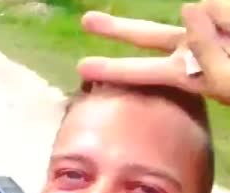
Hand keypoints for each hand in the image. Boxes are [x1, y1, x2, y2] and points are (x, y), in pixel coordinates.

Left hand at [77, 0, 229, 104]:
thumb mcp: (229, 80)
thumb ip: (210, 53)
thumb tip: (189, 6)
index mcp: (192, 75)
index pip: (146, 71)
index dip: (115, 69)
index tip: (82, 68)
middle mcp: (195, 51)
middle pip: (150, 37)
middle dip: (118, 29)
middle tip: (86, 21)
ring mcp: (209, 30)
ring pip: (186, 15)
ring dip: (141, 22)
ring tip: (106, 20)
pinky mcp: (218, 15)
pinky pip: (215, 9)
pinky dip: (220, 16)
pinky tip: (220, 24)